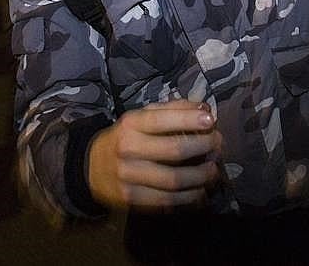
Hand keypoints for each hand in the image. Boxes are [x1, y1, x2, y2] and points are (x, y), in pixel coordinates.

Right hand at [87, 99, 222, 211]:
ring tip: (213, 171)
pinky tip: (199, 192)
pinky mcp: (130, 198)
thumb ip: (171, 110)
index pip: (163, 119)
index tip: (211, 120)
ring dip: (200, 176)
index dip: (190, 120)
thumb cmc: (124, 138)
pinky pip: (166, 201)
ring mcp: (128, 176)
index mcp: (131, 124)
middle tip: (218, 145)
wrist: (90, 168)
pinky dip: (188, 198)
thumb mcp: (140, 118)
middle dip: (202, 147)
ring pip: (173, 180)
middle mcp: (128, 148)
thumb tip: (203, 107)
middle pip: (174, 150)